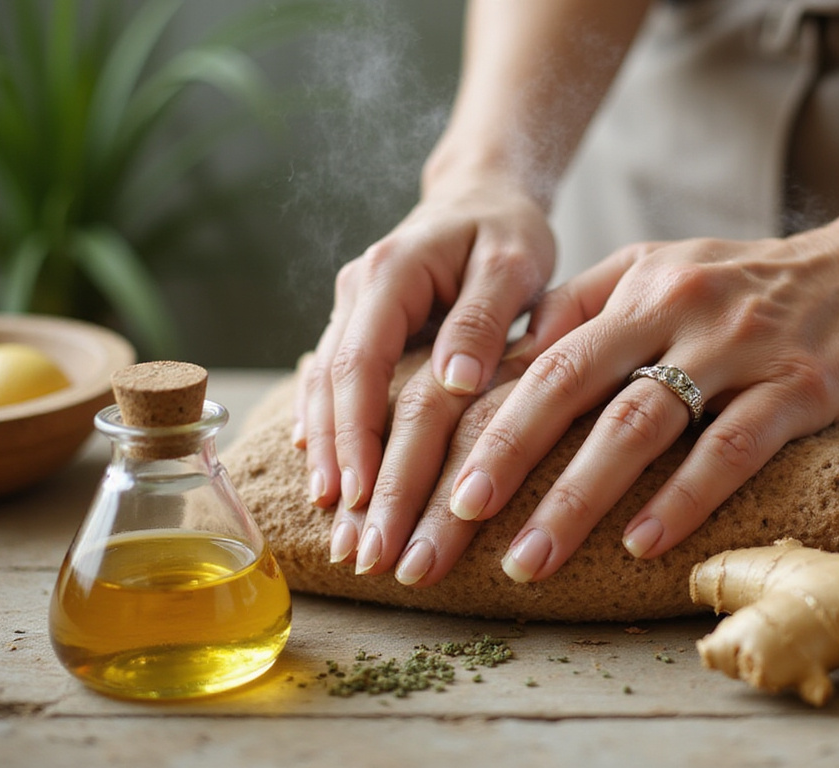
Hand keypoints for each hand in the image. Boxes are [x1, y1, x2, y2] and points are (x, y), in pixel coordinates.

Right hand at [294, 177, 554, 565]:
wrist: (483, 197)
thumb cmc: (507, 229)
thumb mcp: (512, 262)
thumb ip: (483, 317)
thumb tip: (455, 382)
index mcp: (390, 271)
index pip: (360, 362)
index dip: (358, 433)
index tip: (366, 497)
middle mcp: (356, 292)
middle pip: (335, 391)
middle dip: (342, 470)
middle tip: (355, 544)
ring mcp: (350, 313)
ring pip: (326, 395)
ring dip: (331, 464)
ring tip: (341, 532)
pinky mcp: (360, 332)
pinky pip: (334, 390)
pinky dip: (331, 437)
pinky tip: (330, 486)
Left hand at [430, 224, 838, 582]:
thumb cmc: (761, 284)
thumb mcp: (667, 270)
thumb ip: (589, 307)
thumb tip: (506, 363)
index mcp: (633, 280)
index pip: (538, 351)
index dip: (477, 414)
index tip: (430, 477)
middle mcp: (674, 304)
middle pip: (568, 384)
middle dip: (501, 457)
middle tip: (450, 523)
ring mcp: (737, 344)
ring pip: (638, 424)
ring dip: (577, 498)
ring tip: (529, 560)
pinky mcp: (799, 382)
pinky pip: (729, 447)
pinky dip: (680, 497)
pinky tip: (640, 544)